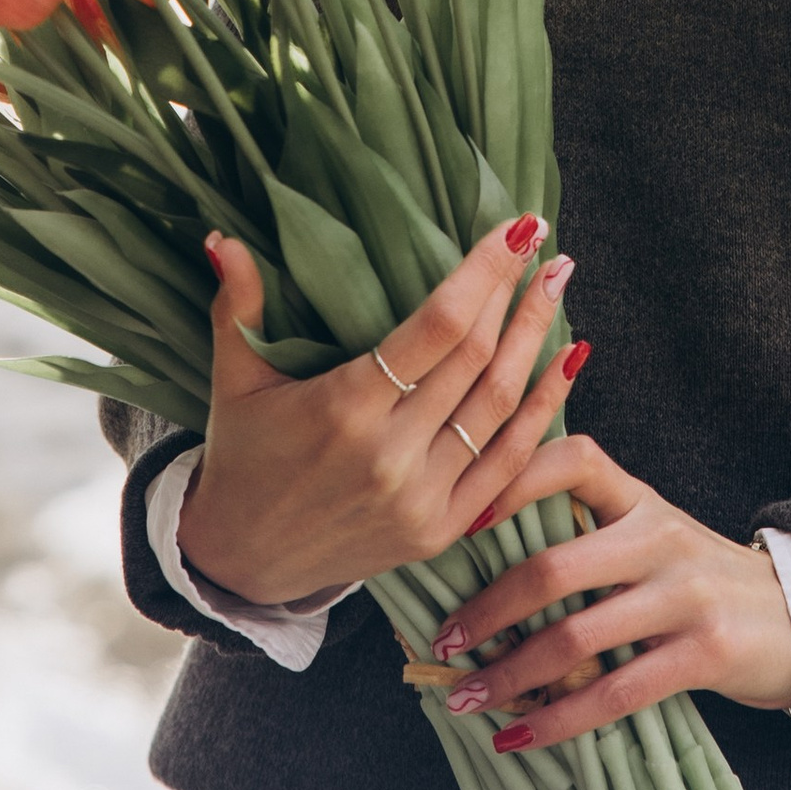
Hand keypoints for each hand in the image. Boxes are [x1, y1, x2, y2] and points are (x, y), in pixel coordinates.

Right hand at [176, 217, 575, 607]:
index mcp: (344, 408)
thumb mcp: (234, 379)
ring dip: (537, 339)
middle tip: (542, 239)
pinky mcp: (441, 530)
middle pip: (476, 358)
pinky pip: (508, 464)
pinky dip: (544, 411)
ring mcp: (422, 499)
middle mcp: (391, 455)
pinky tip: (568, 361)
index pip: (436, 326)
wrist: (244, 562)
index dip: (482, 273)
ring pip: (501, 406)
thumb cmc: (242, 456)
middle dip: (515, 292)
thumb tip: (223, 237)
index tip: (514, 226)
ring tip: (558, 281)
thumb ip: (236, 306)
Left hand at [427, 434, 790, 748]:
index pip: (572, 459)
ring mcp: (684, 595)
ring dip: (509, 674)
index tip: (456, 520)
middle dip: (487, 611)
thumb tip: (484, 555)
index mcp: (639, 498)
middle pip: (554, 567)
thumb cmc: (701, 579)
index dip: (510, 481)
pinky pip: (614, 692)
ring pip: (576, 637)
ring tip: (465, 699)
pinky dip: (557, 719)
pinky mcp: (704, 653)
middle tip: (443, 643)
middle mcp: (659, 537)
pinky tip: (520, 736)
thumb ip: (589, 532)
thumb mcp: (653, 534)